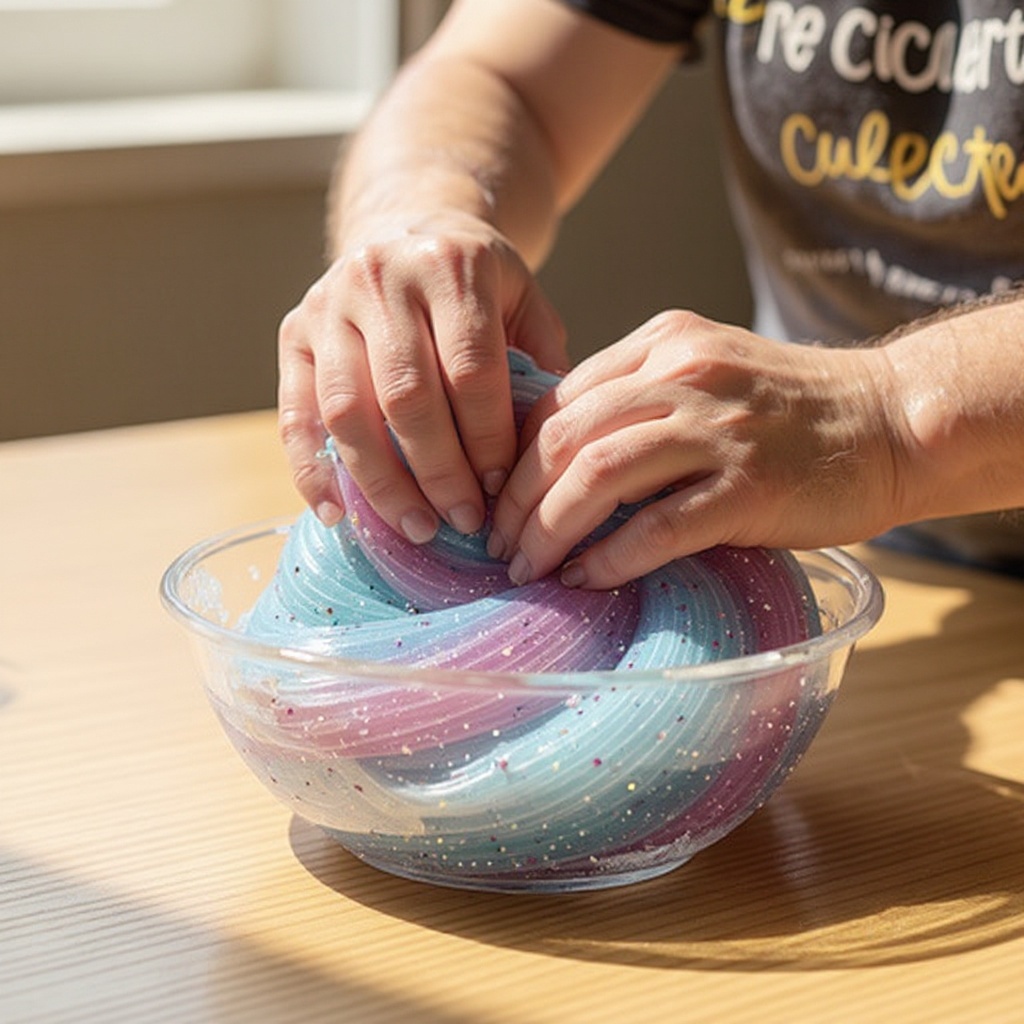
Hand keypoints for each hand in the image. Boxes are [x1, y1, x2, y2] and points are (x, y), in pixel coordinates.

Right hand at [278, 214, 566, 541]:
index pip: (470, 369)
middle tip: (465, 521)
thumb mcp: (524, 300)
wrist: (407, 227)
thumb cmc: (476, 284)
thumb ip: (544, 361)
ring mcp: (327, 304)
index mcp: (450, 265)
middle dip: (440, 471)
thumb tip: (550, 450)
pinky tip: (338, 512)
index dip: (486, 437)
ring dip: (382, 482)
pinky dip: (311, 471)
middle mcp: (380, 277)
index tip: (503, 488)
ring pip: (346, 410)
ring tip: (417, 526)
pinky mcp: (294, 333)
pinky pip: (294, 413)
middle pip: (407, 396)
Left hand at [488, 311, 908, 587]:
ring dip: (549, 529)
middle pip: (565, 436)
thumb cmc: (794, 410)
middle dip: (516, 497)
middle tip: (497, 542)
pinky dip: (610, 557)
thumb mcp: (709, 372)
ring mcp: (719, 429)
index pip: (560, 398)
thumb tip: (561, 457)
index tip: (496, 497)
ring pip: (598, 475)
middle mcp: (683, 376)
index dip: (514, 453)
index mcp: (664, 344)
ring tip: (527, 567)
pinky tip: (586, 579)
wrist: (892, 421)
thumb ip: (641, 398)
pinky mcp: (750, 486)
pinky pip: (658, 527)